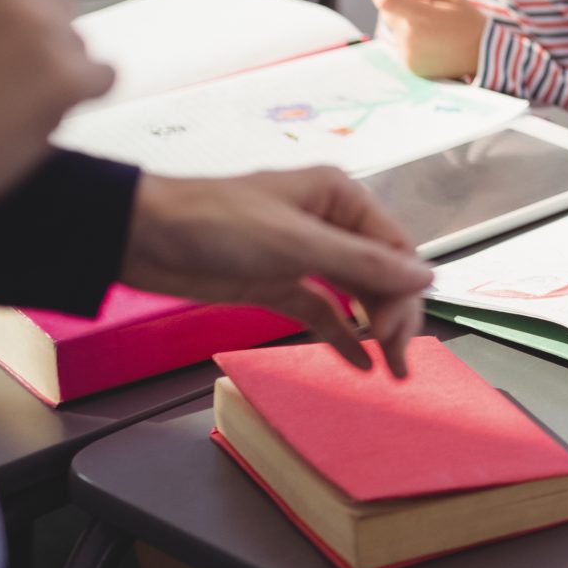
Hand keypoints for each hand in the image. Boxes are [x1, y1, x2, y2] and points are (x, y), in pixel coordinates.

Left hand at [123, 170, 432, 376]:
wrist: (141, 236)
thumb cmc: (218, 224)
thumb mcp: (298, 243)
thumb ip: (363, 264)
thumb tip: (426, 277)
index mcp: (341, 198)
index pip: (394, 250)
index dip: (404, 292)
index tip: (397, 334)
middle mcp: (330, 224)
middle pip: (380, 274)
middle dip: (393, 315)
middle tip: (397, 360)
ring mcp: (304, 255)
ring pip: (356, 294)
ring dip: (375, 329)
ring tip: (390, 368)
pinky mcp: (278, 283)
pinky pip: (324, 310)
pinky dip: (342, 335)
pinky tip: (360, 362)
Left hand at [370, 0, 489, 81]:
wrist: (482, 56)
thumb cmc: (469, 22)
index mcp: (421, 17)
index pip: (385, 1)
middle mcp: (409, 37)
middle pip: (388, 14)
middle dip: (398, 6)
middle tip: (420, 6)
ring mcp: (408, 54)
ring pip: (396, 30)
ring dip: (406, 25)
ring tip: (433, 29)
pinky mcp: (409, 66)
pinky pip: (402, 46)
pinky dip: (411, 41)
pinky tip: (432, 43)